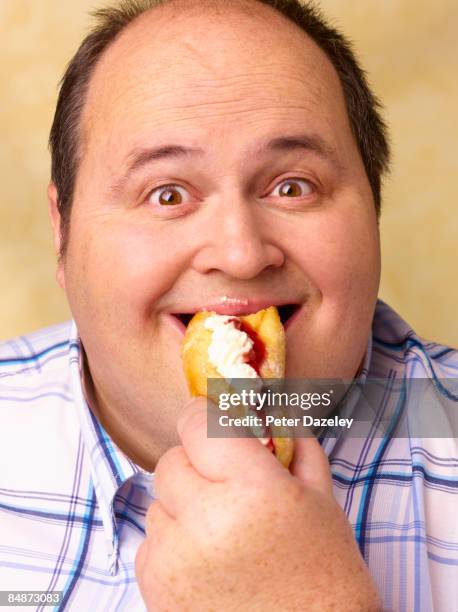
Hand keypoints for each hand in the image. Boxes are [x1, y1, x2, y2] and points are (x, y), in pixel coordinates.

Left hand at [135, 397, 380, 610]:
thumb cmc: (325, 577)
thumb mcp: (320, 502)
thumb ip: (295, 445)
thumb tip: (270, 410)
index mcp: (253, 490)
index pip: (197, 424)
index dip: (203, 416)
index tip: (210, 420)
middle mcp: (206, 520)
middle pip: (171, 461)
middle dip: (195, 464)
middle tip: (224, 483)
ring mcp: (175, 557)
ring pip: (158, 501)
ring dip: (182, 505)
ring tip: (220, 530)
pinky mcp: (155, 589)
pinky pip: (150, 541)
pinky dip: (172, 542)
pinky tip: (207, 560)